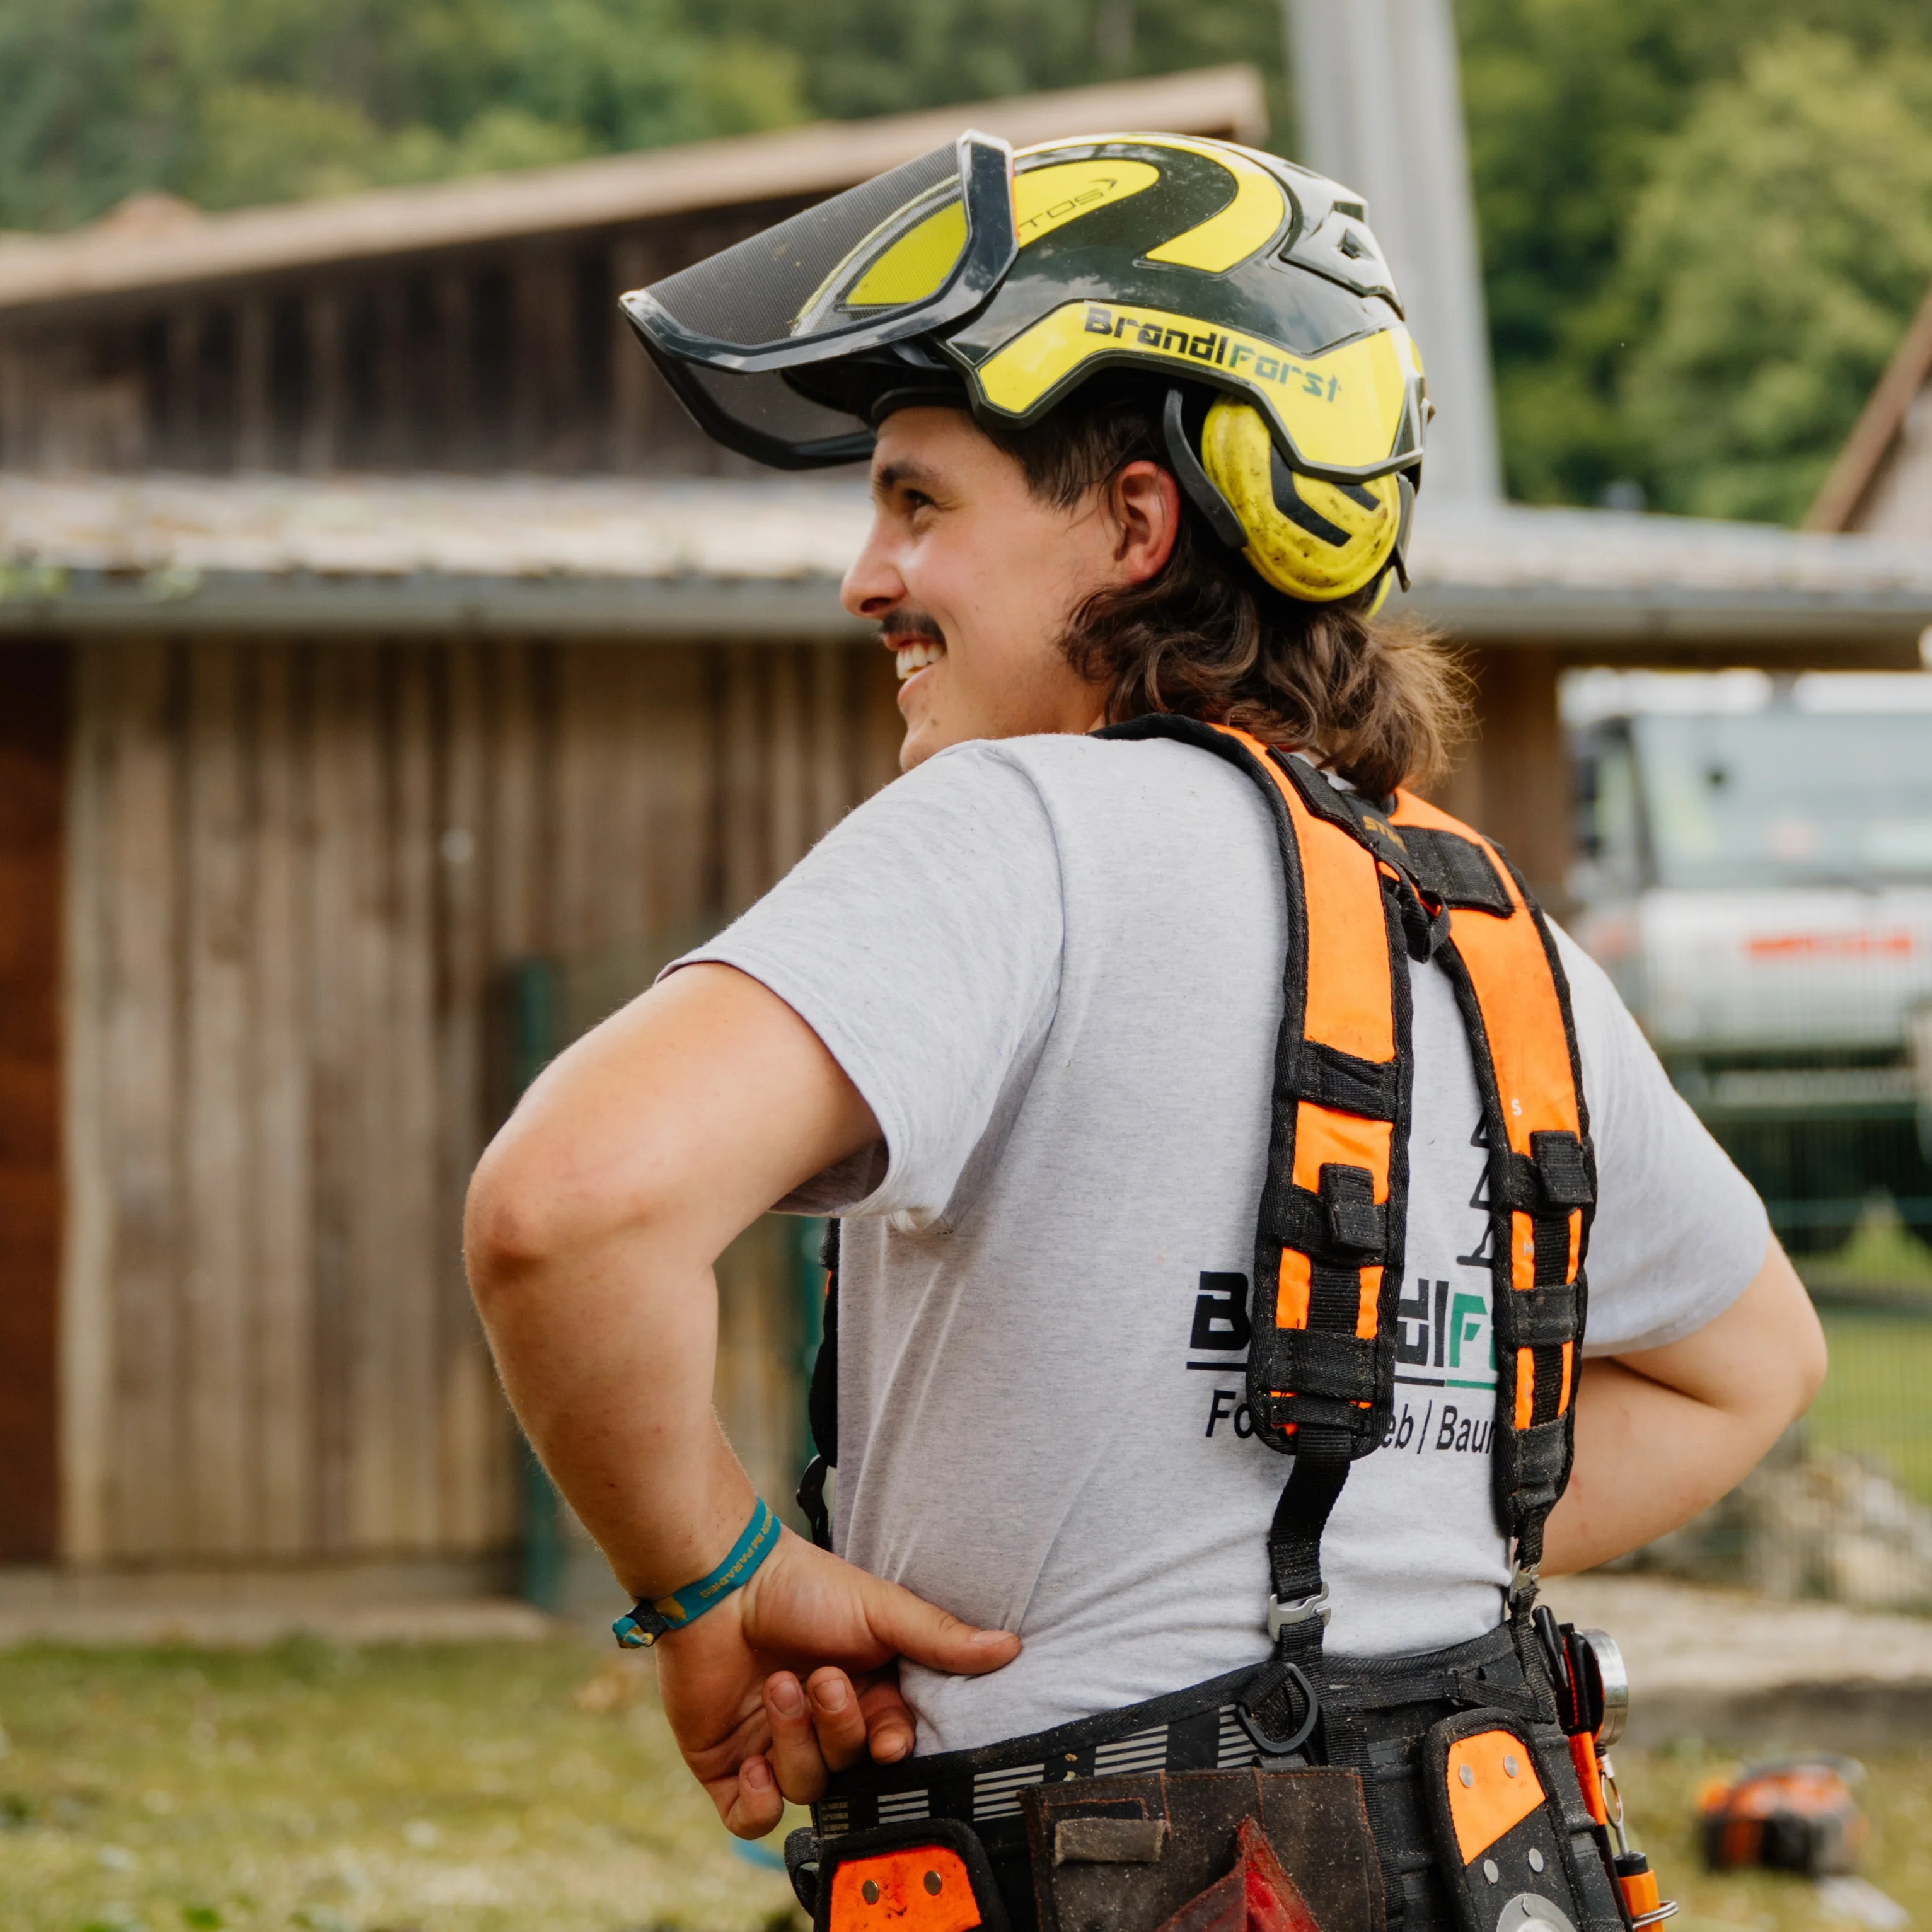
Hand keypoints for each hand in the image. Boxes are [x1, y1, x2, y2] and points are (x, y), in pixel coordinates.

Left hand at [653, 1527, 1019, 1837]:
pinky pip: (752, 1819)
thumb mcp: (881, 1610)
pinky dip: (758, 1802)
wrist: (720, 1581)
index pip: (890, 1747)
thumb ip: (941, 1639)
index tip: (887, 1732)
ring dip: (795, 1742)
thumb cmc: (802, 1586)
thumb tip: (1011, 1647)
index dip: (890, 1747)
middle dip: (838, 1729)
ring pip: (805, 1789)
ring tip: (781, 1685)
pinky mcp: (729, 1765)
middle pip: (850, 1768)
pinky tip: (754, 1761)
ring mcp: (774, 1747)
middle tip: (821, 1679)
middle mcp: (821, 1724)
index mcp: (863, 1693)